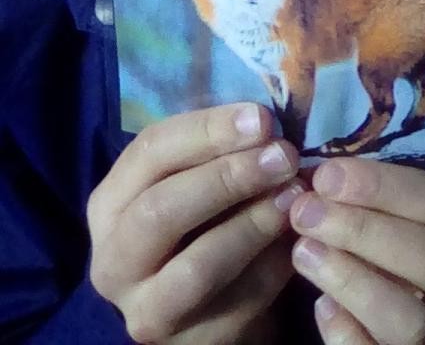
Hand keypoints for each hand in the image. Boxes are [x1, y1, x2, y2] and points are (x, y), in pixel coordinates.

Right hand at [87, 103, 303, 342]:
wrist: (212, 306)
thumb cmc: (203, 223)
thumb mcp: (194, 182)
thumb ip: (216, 152)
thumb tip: (264, 122)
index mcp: (110, 205)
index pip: (149, 152)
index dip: (207, 131)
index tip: (262, 118)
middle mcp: (113, 262)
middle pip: (162, 210)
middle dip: (228, 177)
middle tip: (283, 155)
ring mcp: (148, 311)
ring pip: (199, 265)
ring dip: (254, 222)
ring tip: (294, 194)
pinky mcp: (192, 344)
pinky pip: (241, 301)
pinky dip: (276, 263)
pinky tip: (300, 237)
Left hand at [289, 158, 424, 344]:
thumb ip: (392, 205)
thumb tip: (327, 181)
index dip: (384, 186)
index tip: (328, 175)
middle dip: (362, 230)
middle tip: (306, 212)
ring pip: (415, 322)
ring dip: (352, 281)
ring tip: (305, 252)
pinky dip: (351, 335)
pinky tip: (323, 308)